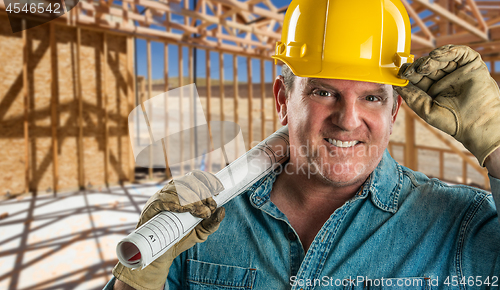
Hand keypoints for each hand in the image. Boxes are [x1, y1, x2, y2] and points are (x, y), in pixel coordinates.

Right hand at [112, 170, 224, 289]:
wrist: (162, 254)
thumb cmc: (180, 239)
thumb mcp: (201, 232)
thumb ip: (212, 223)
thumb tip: (222, 210)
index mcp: (184, 192)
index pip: (196, 176)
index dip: (208, 181)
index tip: (217, 192)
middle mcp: (172, 191)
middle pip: (189, 181)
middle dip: (203, 193)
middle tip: (209, 209)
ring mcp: (161, 198)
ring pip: (178, 188)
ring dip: (193, 199)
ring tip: (200, 213)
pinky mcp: (151, 208)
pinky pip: (164, 200)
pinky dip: (177, 204)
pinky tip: (185, 210)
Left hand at [394, 45, 499, 165]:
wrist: (477, 124)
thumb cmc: (453, 122)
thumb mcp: (426, 109)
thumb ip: (412, 97)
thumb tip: (396, 85)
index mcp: (434, 89)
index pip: (419, 76)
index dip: (409, 72)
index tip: (400, 72)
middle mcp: (446, 78)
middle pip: (429, 65)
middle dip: (418, 65)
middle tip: (410, 68)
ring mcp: (458, 71)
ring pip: (442, 57)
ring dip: (430, 58)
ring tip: (423, 65)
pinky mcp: (472, 65)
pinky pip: (460, 52)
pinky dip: (447, 50)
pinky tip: (436, 55)